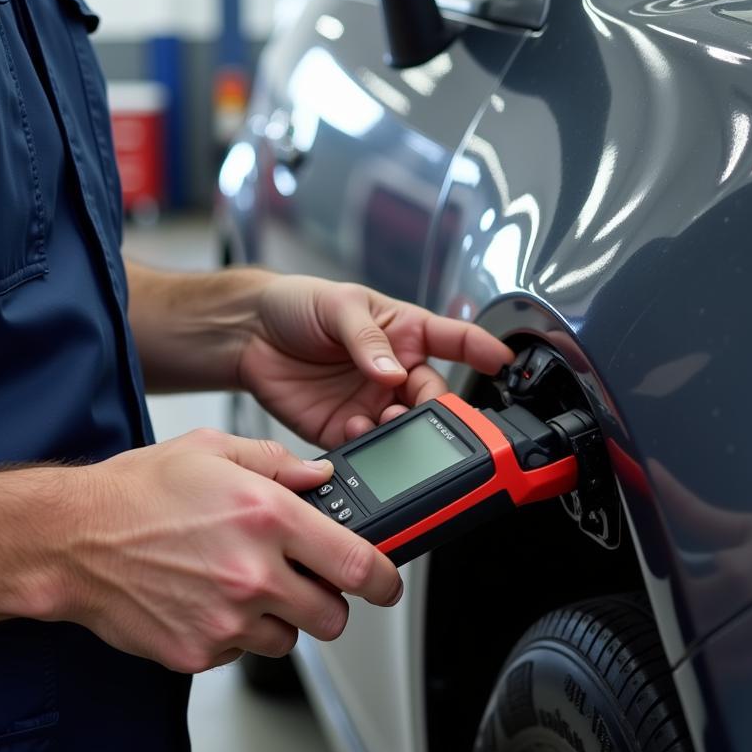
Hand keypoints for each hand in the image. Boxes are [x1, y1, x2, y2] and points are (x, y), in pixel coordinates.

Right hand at [58, 429, 402, 672]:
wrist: (72, 539)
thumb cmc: (135, 493)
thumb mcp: (209, 451)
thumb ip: (275, 462)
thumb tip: (318, 478)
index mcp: (267, 516)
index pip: (358, 564)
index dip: (384, 580)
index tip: (386, 583)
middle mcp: (253, 572)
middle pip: (332, 616)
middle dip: (326, 602)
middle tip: (301, 582)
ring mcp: (226, 619)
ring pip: (288, 639)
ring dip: (276, 619)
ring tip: (237, 586)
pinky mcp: (198, 651)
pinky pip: (241, 653)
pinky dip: (233, 634)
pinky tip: (204, 600)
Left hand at [238, 276, 513, 447]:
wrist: (248, 333)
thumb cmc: (296, 305)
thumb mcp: (338, 305)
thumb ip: (368, 339)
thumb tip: (392, 371)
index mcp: (404, 332)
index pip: (455, 340)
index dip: (483, 351)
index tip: (503, 363)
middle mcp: (395, 371)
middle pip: (435, 397)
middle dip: (435, 409)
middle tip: (421, 409)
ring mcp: (371, 403)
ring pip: (405, 428)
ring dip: (402, 432)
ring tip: (385, 420)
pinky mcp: (342, 428)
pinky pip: (366, 447)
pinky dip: (366, 447)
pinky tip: (354, 430)